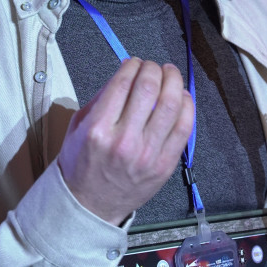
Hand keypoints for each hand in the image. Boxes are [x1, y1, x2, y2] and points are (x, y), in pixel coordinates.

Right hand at [58, 57, 193, 224]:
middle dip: (154, 68)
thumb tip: (127, 73)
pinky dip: (187, 106)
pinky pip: (184, 128)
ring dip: (173, 81)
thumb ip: (101, 98)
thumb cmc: (81, 165)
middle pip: (149, 88)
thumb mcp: (78, 127)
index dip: (133, 65)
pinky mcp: (165, 165)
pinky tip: (182, 97)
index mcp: (98, 129)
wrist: (89, 205)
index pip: (123, 83)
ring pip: (171, 105)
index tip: (135, 62)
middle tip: (154, 66)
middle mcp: (124, 141)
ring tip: (170, 74)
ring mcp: (147, 154)